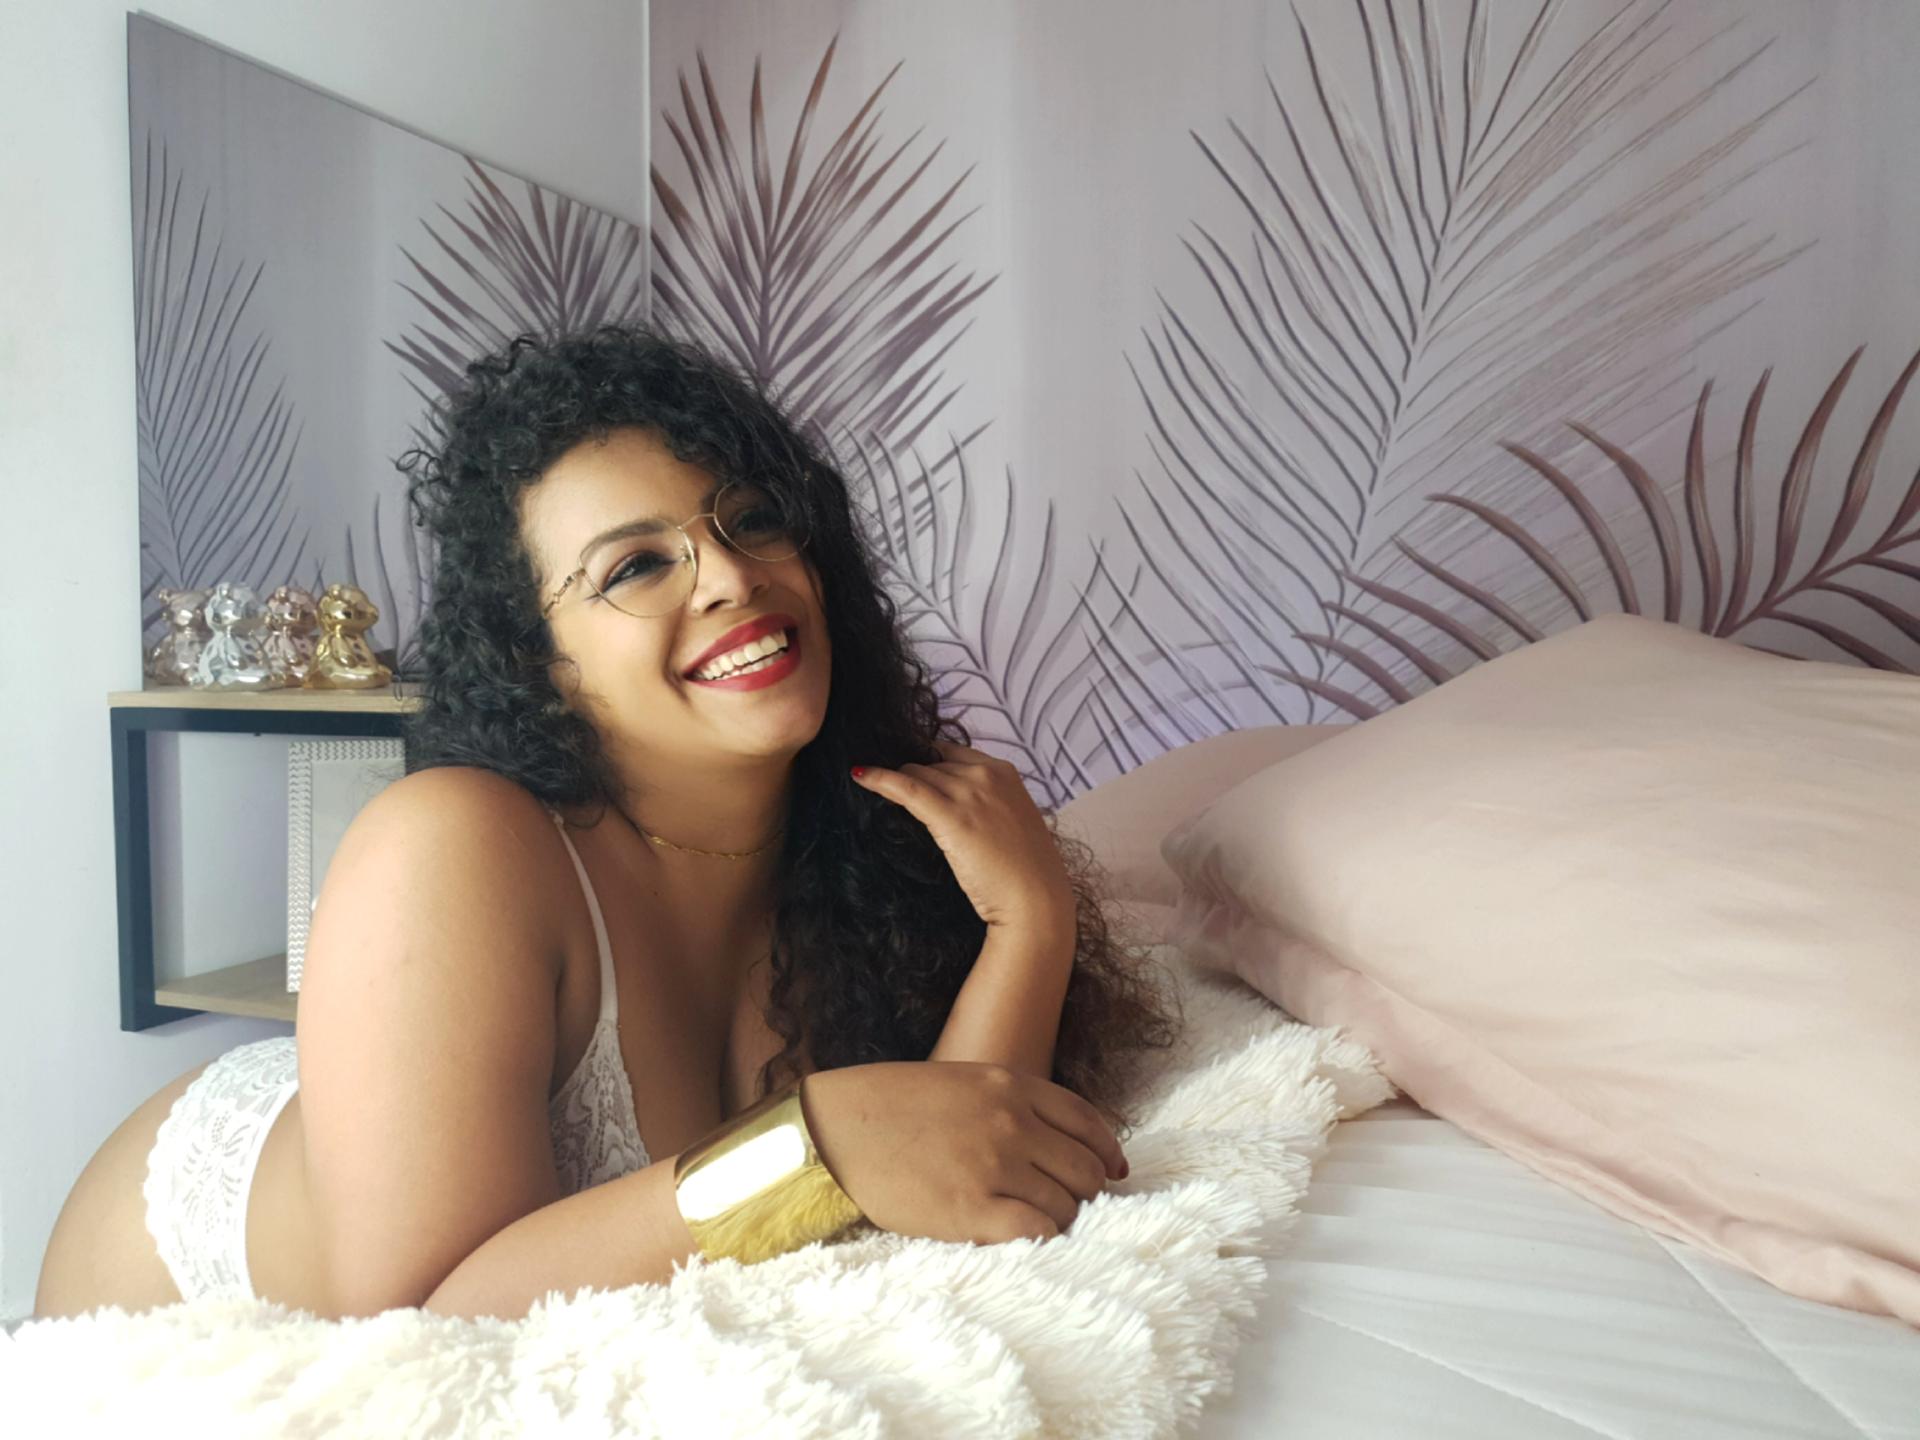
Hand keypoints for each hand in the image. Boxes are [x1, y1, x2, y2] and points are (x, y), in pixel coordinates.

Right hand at [802, 1061, 1127, 1243]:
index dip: (1108, 1152)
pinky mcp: (971, 1211)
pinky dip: (1042, 1239)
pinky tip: (1024, 1239)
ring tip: (1038, 1224)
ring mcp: (994, 1166)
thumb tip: (1049, 1137)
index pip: (1087, 1122)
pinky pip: (1037, 1232)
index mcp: (1009, 1085)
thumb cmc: (887, 1105)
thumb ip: (1006, 1102)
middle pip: (1085, 1169)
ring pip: (1068, 1206)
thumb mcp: (958, 1082)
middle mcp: (1012, 1123)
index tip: (1115, 1172)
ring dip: (1062, 1220)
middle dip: (1087, 1192)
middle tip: (1072, 1206)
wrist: (833, 1129)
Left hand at [851, 740, 1074, 930]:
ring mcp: (969, 792)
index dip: (929, 762)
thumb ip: (989, 805)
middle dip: (915, 778)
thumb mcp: (1012, 824)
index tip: (913, 773)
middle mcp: (987, 774)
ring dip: (898, 782)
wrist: (1036, 900)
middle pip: (932, 762)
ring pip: (917, 772)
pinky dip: (880, 778)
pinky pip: (906, 787)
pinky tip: (860, 775)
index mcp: (1005, 772)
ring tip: (876, 789)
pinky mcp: (950, 816)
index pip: (953, 752)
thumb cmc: (1026, 872)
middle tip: (896, 794)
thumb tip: (956, 808)